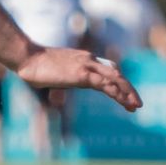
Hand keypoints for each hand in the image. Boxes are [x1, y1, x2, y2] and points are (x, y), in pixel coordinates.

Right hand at [15, 45, 142, 111]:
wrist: (28, 58)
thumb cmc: (36, 67)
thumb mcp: (56, 76)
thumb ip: (63, 84)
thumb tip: (59, 96)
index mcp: (85, 60)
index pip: (109, 70)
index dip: (119, 83)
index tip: (125, 98)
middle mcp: (89, 60)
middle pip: (116, 74)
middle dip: (128, 89)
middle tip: (137, 104)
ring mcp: (87, 66)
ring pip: (114, 78)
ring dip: (127, 92)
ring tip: (136, 106)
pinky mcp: (82, 74)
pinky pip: (104, 84)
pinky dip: (115, 92)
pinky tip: (123, 101)